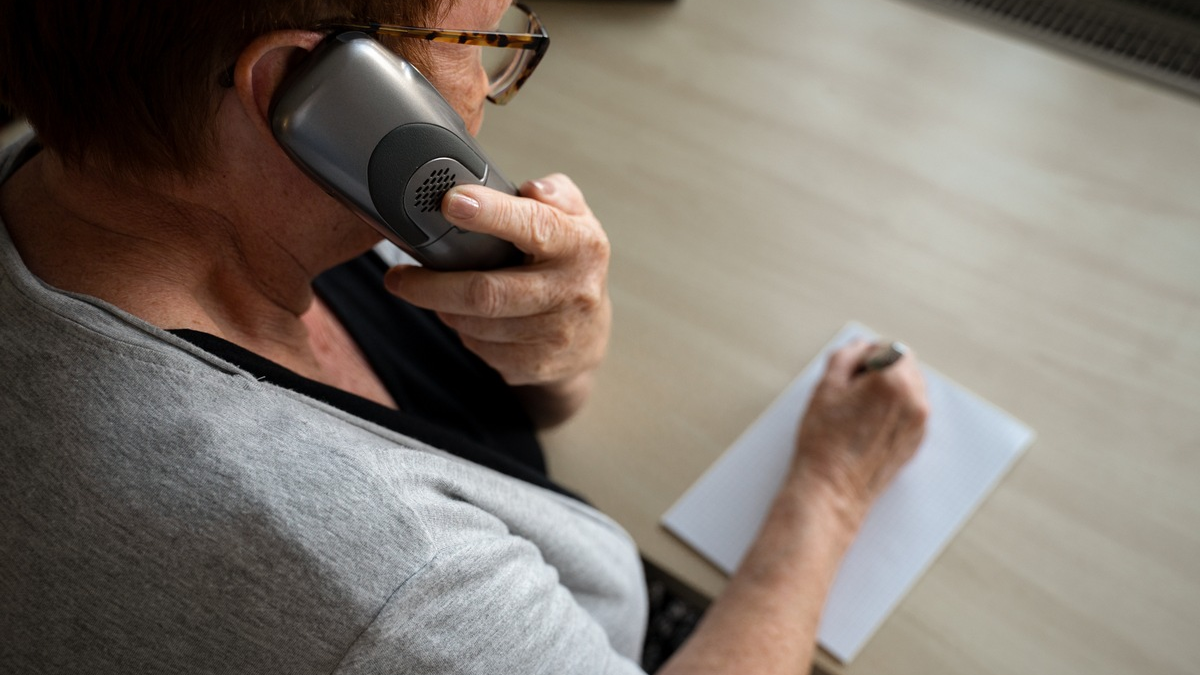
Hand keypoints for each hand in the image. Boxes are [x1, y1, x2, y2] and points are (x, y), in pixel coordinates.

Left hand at [384, 174, 610, 411]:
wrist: (590, 334)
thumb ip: (556, 193)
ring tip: (438, 294)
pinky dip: (463, 332)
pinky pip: (481, 349)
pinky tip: (467, 318)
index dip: (490, 214)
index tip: (452, 202)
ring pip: (476, 324)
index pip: (534, 226)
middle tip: (398, 277)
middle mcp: (573, 291)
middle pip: (487, 292)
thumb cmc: (571, 263)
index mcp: (580, 245)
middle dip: (433, 286)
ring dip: (445, 309)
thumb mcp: (574, 219)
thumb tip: (534, 188)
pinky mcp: (537, 366)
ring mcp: (556, 334)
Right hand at [790, 339, 929, 528]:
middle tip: (852, 391)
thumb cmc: (824, 442)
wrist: (834, 489)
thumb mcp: (826, 387)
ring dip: (890, 388)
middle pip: (904, 365)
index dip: (864, 357)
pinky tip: (869, 424)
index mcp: (894, 382)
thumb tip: (860, 347)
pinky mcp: (917, 440)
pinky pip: (911, 409)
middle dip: (881, 370)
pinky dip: (895, 408)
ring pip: (910, 387)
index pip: (888, 349)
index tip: (849, 374)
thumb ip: (846, 356)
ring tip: (860, 410)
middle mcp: (915, 400)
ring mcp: (920, 422)